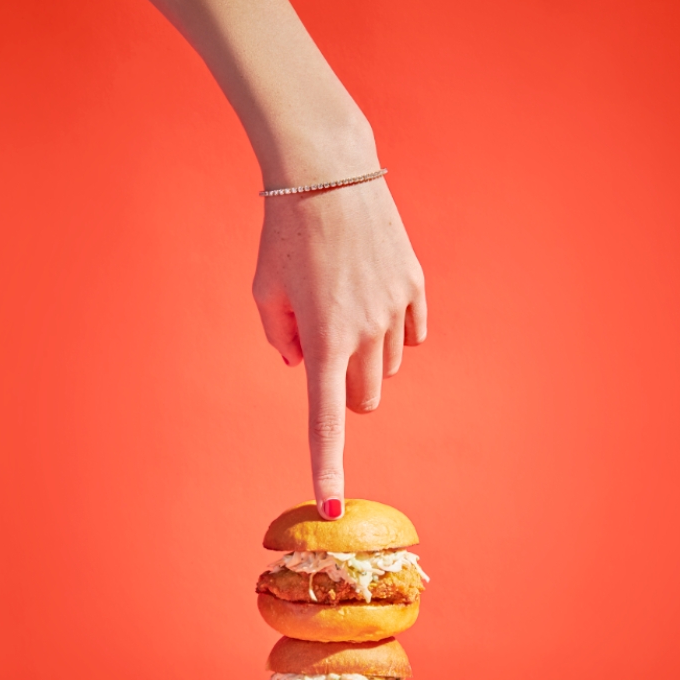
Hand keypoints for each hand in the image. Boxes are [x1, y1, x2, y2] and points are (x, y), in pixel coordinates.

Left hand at [252, 176, 426, 518]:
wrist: (329, 171)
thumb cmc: (285, 232)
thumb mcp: (264, 289)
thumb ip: (279, 336)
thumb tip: (304, 364)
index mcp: (323, 339)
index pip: (325, 421)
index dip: (327, 467)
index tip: (331, 507)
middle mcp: (367, 332)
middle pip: (365, 400)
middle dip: (345, 392)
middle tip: (326, 353)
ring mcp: (397, 309)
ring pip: (388, 367)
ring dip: (366, 357)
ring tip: (344, 304)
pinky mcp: (416, 286)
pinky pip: (412, 335)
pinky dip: (393, 331)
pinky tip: (373, 296)